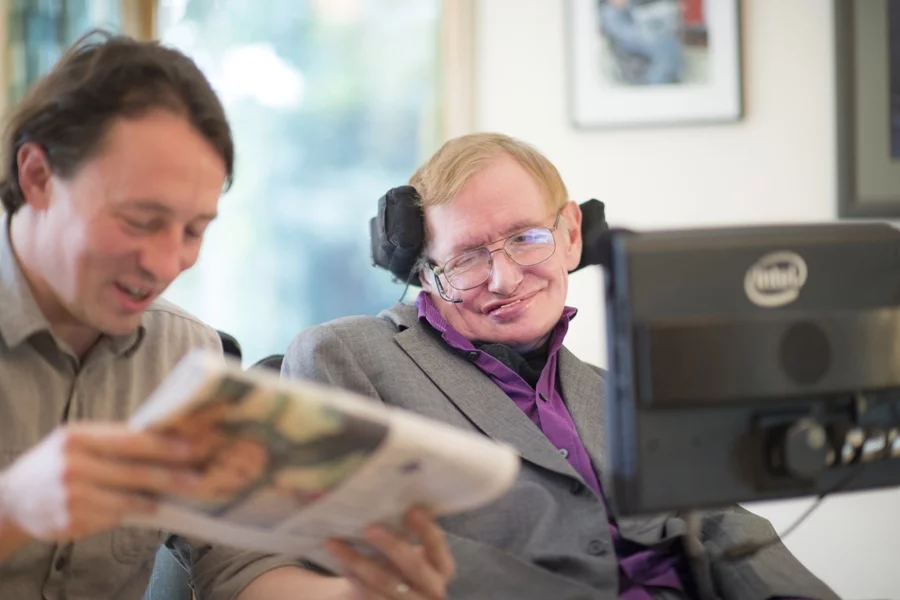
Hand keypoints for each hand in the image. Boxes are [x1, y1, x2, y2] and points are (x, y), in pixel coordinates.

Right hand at [0, 422, 201, 542]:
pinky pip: (113, 516)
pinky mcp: (72, 521)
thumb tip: (163, 437)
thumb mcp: (78, 440)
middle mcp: (73, 465)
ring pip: (128, 499)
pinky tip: (147, 508)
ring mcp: (72, 496)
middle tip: (198, 478)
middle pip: (134, 472)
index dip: (164, 446)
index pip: (130, 440)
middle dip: (171, 476)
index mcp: (78, 437)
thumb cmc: (55, 462)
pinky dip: (132, 512)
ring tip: (179, 494)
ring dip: (156, 498)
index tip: (192, 449)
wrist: (12, 498)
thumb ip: (114, 439)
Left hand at [326, 506, 455, 599]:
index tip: (412, 508)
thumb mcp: (405, 552)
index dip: (426, 528)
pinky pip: (373, 598)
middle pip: (415, 567)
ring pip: (388, 583)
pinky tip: (342, 565)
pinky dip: (357, 581)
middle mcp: (433, 590)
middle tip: (369, 527)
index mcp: (442, 567)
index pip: (437, 546)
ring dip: (359, 562)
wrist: (382, 596)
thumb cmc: (395, 565)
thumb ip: (402, 531)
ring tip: (335, 544)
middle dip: (392, 545)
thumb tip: (382, 498)